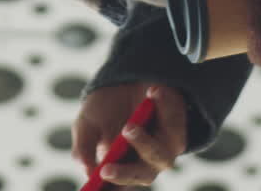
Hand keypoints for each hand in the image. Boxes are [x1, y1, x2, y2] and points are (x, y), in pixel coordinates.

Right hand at [71, 81, 187, 187]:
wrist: (126, 80)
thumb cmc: (105, 110)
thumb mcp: (87, 125)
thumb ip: (83, 148)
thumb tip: (87, 171)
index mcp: (122, 168)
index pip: (116, 188)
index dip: (106, 189)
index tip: (94, 182)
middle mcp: (146, 163)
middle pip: (142, 176)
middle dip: (124, 173)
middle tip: (106, 167)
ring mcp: (164, 147)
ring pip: (160, 155)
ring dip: (144, 142)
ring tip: (128, 127)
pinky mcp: (177, 126)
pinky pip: (174, 121)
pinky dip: (163, 105)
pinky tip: (152, 91)